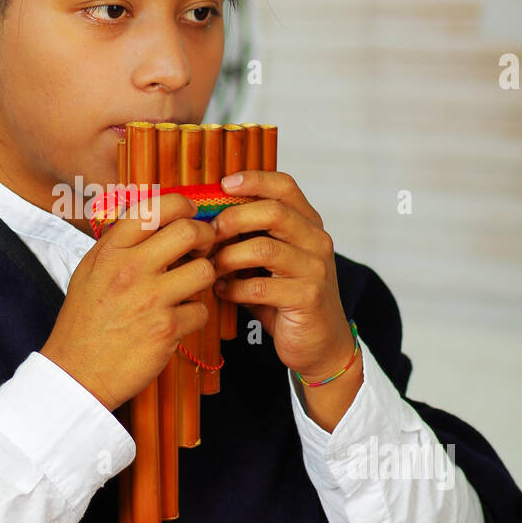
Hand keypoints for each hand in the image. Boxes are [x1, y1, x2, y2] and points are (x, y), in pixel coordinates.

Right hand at [40, 193, 216, 412]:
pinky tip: (178, 320)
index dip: (183, 206)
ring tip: (190, 287)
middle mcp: (131, 269)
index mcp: (110, 250)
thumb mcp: (90, 271)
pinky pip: (202, 310)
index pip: (155, 207)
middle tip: (202, 249)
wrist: (75, 372)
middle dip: (206, 237)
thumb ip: (120, 245)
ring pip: (204, 270)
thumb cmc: (83, 322)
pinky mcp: (167, 329)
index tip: (190, 215)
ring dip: (203, 278)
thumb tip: (155, 221)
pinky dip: (195, 316)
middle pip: (190, 231)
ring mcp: (151, 299)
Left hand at [210, 169, 356, 382]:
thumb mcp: (269, 260)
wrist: (319, 343)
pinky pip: (259, 287)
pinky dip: (233, 288)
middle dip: (232, 218)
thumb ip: (248, 237)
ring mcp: (315, 269)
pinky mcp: (307, 298)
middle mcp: (316, 241)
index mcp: (308, 224)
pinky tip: (223, 291)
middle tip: (208, 233)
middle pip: (273, 211)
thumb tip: (202, 218)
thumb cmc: (285, 296)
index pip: (285, 186)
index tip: (223, 183)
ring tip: (212, 266)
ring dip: (228, 257)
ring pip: (263, 248)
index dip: (254, 179)